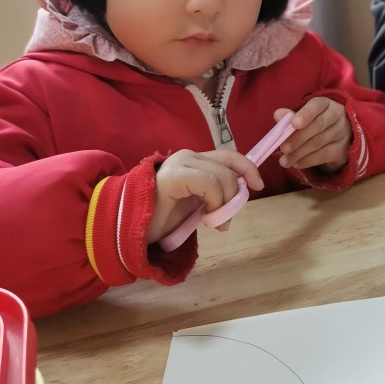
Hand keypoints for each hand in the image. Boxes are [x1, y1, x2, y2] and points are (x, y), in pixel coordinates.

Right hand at [147, 147, 263, 243]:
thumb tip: (239, 195)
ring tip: (214, 222)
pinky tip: (204, 216)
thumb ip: (214, 194)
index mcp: (194, 160)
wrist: (127, 227)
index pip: (229, 156)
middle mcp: (188, 156)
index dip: (247, 168)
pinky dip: (214, 201)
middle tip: (225, 221)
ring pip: (222, 176)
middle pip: (229, 167)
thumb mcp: (196, 203)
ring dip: (225, 203)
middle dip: (234, 195)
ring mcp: (180, 164)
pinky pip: (209, 184)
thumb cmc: (160, 217)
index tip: (257, 186)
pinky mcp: (174, 176)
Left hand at [275, 98, 351, 173]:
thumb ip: (290, 116)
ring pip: (319, 142)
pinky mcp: (343, 149)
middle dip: (298, 138)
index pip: (317, 105)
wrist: (337, 137)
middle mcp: (337, 116)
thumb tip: (278, 114)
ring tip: (284, 160)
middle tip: (283, 148)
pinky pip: (324, 155)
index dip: (305, 114)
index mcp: (326, 104)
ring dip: (299, 153)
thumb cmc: (314, 123)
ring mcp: (342, 132)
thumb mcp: (303, 117)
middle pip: (318, 125)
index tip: (293, 123)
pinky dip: (308, 160)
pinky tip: (296, 163)